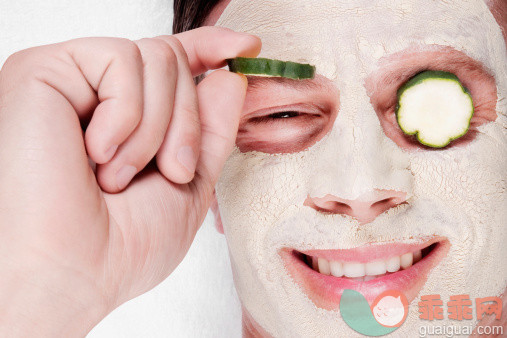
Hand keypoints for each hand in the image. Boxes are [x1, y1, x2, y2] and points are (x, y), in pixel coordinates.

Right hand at [0, 27, 259, 335]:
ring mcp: (69, 80)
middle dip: (188, 123)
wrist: (71, 271)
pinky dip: (127, 116)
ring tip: (120, 175)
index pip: (170, 63)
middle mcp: (95, 94)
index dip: (209, 49)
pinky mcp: (43, 70)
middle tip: (169, 172)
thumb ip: (211, 126)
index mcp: (125, 118)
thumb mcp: (190, 184)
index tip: (247, 47)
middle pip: (173, 60)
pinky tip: (96, 153)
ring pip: (155, 58)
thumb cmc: (125, 243)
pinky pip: (121, 61)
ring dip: (156, 128)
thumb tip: (229, 74)